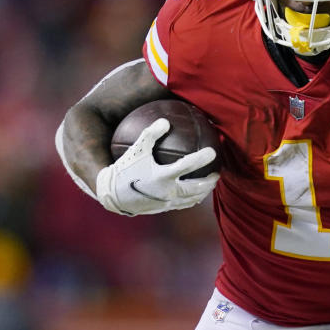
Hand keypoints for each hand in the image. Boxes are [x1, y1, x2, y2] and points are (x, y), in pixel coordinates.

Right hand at [96, 118, 219, 215]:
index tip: (213, 151)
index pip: (187, 166)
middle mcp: (167, 191)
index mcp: (162, 176)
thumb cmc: (124, 169)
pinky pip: (184, 204)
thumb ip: (150, 134)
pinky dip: (193, 198)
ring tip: (210, 184)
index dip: (202, 158)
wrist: (112, 195)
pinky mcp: (164, 208)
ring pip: (193, 199)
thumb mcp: (136, 150)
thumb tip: (165, 121)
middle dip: (210, 181)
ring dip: (204, 191)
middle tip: (217, 172)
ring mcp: (167, 202)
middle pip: (197, 187)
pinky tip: (195, 193)